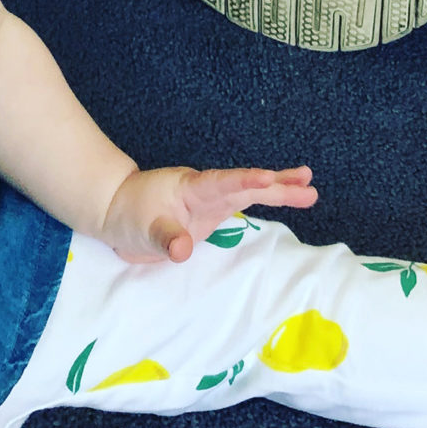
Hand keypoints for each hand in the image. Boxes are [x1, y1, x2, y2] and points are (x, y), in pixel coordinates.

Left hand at [100, 164, 316, 263]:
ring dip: (278, 192)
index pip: (223, 182)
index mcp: (191, 187)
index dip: (246, 180)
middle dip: (276, 184)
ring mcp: (210, 202)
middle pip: (245, 185)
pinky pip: (242, 205)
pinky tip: (282, 200)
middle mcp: (206, 191)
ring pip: (248, 194)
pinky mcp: (211, 214)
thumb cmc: (128, 215)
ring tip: (309, 191)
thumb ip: (163, 236)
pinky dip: (263, 203)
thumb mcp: (142, 228)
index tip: (270, 178)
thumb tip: (182, 250)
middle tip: (308, 182)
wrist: (117, 213)